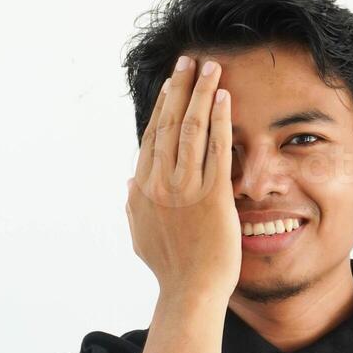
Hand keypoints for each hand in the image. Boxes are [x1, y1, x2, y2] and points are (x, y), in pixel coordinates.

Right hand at [125, 55, 240, 304]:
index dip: (162, 106)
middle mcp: (160, 183)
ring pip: (191, 128)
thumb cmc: (171, 269)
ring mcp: (185, 188)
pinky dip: (219, 119)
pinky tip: (224, 97)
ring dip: (200, 92)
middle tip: (189, 60)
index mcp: (142, 189)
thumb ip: (133, 207)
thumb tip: (128, 183)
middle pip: (169, 123)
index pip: (152, 136)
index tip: (171, 83)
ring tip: (210, 67)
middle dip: (180, 87)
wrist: (190, 292)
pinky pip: (215, 148)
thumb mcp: (141, 236)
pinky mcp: (212, 196)